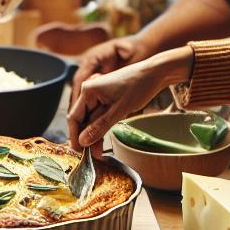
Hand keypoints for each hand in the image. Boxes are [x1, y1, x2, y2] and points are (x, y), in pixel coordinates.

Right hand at [66, 46, 191, 155]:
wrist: (155, 73)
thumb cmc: (139, 87)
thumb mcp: (119, 111)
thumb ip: (99, 127)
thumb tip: (83, 141)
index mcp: (88, 91)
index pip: (74, 118)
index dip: (74, 137)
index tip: (79, 153)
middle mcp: (89, 91)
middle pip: (81, 119)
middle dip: (86, 138)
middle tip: (92, 157)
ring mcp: (97, 94)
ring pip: (90, 119)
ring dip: (94, 134)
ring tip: (99, 152)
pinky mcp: (105, 97)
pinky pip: (98, 115)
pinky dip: (101, 127)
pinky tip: (103, 140)